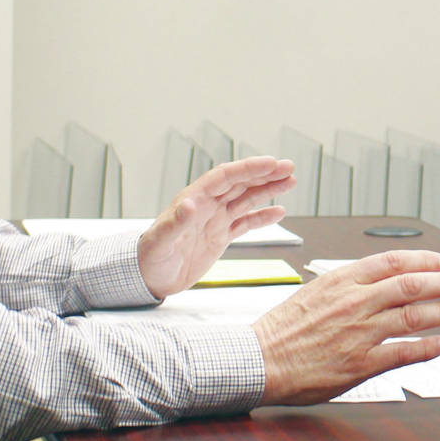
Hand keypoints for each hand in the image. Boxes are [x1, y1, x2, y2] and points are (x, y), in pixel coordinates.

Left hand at [137, 155, 295, 299]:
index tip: (270, 163)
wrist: (149, 278)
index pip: (225, 177)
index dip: (248, 168)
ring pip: (246, 199)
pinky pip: (245, 223)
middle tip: (289, 167)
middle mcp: (207, 206)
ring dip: (268, 190)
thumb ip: (175, 222)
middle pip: (240, 184)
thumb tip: (189, 204)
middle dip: (264, 174)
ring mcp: (215, 220)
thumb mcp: (161, 240)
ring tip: (290, 181)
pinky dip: (262, 217)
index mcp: (194, 200)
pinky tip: (278, 211)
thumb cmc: (150, 257)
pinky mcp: (220, 237)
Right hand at [254, 251, 439, 404]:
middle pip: (412, 285)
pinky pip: (403, 353)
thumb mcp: (315, 291)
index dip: (426, 260)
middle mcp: (354, 302)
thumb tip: (383, 279)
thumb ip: (350, 284)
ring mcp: (359, 333)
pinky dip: (427, 348)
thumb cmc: (284, 328)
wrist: (259, 360)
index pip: (394, 261)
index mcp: (342, 280)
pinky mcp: (360, 363)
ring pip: (414, 316)